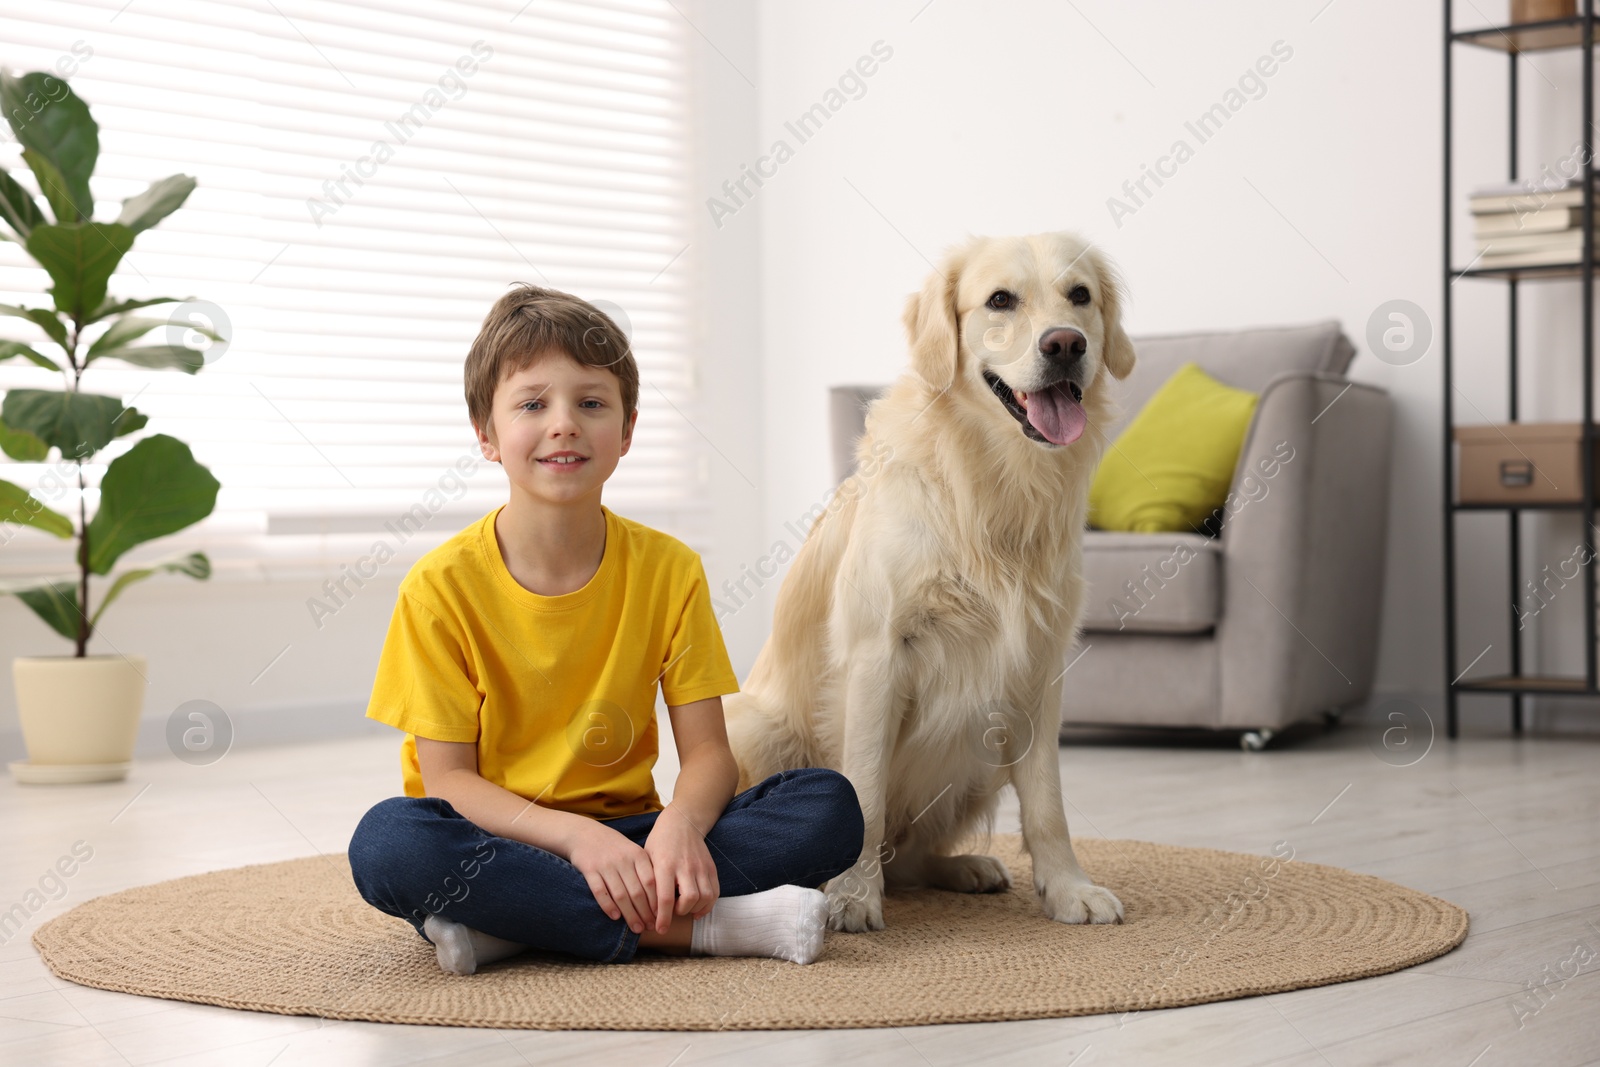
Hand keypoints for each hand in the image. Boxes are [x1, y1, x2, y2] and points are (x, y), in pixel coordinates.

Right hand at [567, 820, 658, 934]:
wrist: (584, 833)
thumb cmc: (614, 847)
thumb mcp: (633, 851)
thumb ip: (645, 870)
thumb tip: (659, 899)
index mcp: (638, 855)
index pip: (651, 882)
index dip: (657, 902)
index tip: (660, 917)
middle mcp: (623, 860)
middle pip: (637, 892)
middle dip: (645, 913)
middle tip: (650, 927)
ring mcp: (606, 865)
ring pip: (620, 895)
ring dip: (630, 915)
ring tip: (636, 928)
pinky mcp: (589, 869)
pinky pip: (600, 891)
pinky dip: (608, 905)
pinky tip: (615, 917)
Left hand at [642, 805, 719, 933]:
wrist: (682, 822)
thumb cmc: (659, 843)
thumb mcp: (647, 858)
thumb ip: (648, 882)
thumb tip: (644, 910)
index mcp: (665, 865)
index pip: (665, 898)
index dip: (662, 918)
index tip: (659, 929)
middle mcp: (685, 866)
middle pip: (689, 899)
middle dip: (680, 913)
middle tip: (672, 913)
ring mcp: (701, 867)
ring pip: (705, 897)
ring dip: (694, 909)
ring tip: (684, 910)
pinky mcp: (711, 868)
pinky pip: (714, 892)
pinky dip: (707, 905)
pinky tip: (697, 908)